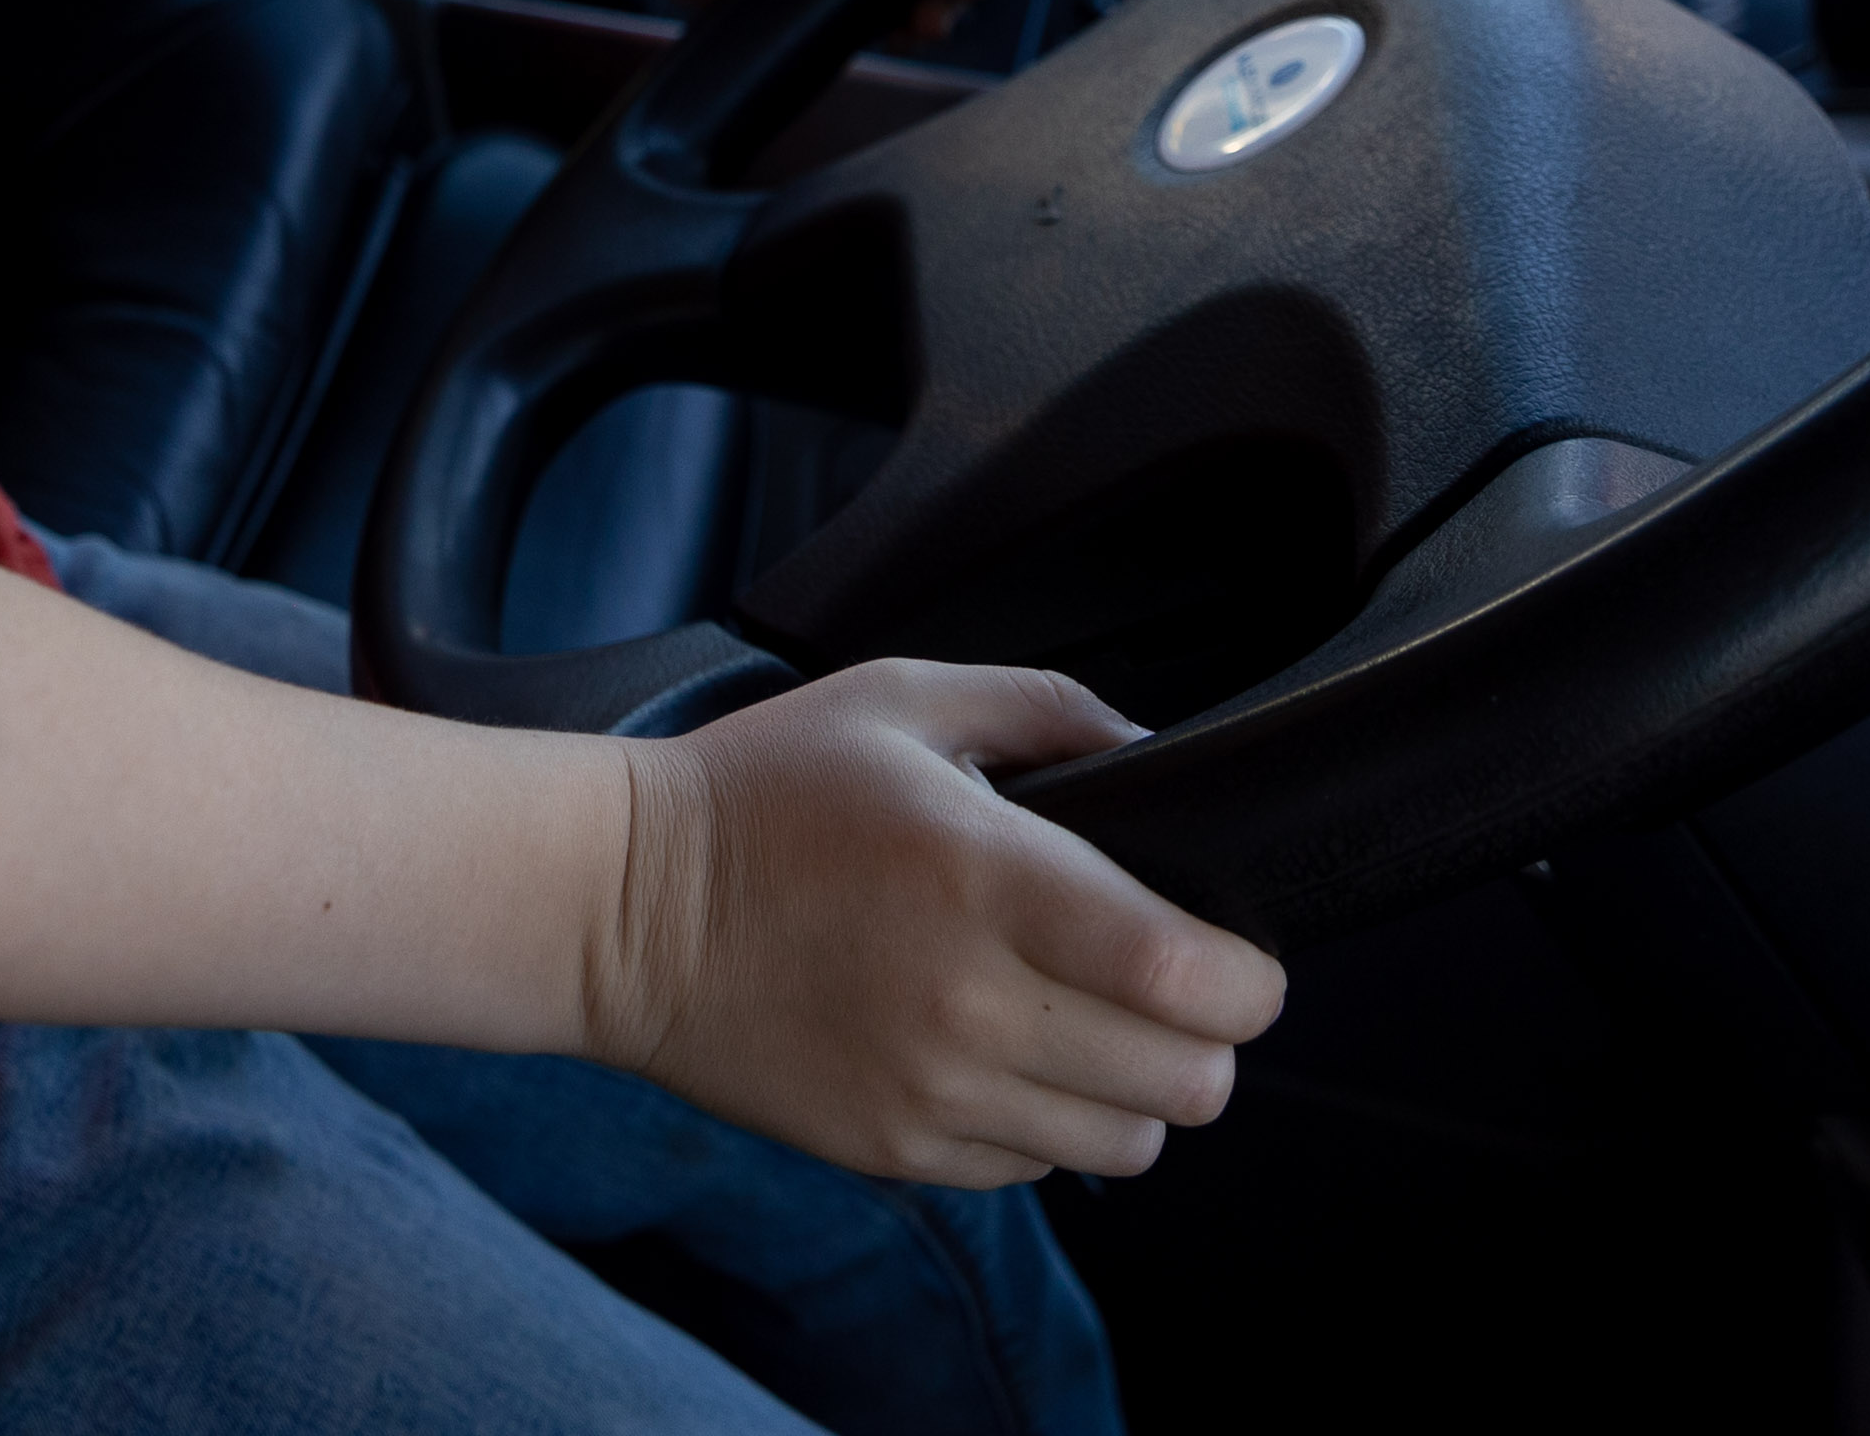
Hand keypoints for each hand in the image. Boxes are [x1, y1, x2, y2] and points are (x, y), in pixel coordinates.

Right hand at [582, 661, 1282, 1186]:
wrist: (621, 907)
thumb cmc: (765, 790)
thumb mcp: (905, 699)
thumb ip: (1050, 711)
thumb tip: (1160, 755)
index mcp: (986, 877)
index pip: (1186, 976)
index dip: (1248, 979)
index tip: (1235, 953)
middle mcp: (969, 1002)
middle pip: (1186, 1082)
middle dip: (1204, 1039)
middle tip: (1164, 988)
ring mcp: (931, 1091)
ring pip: (1128, 1144)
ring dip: (1133, 1090)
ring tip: (1086, 1025)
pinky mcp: (895, 1150)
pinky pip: (1036, 1169)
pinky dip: (1046, 1123)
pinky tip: (1000, 1053)